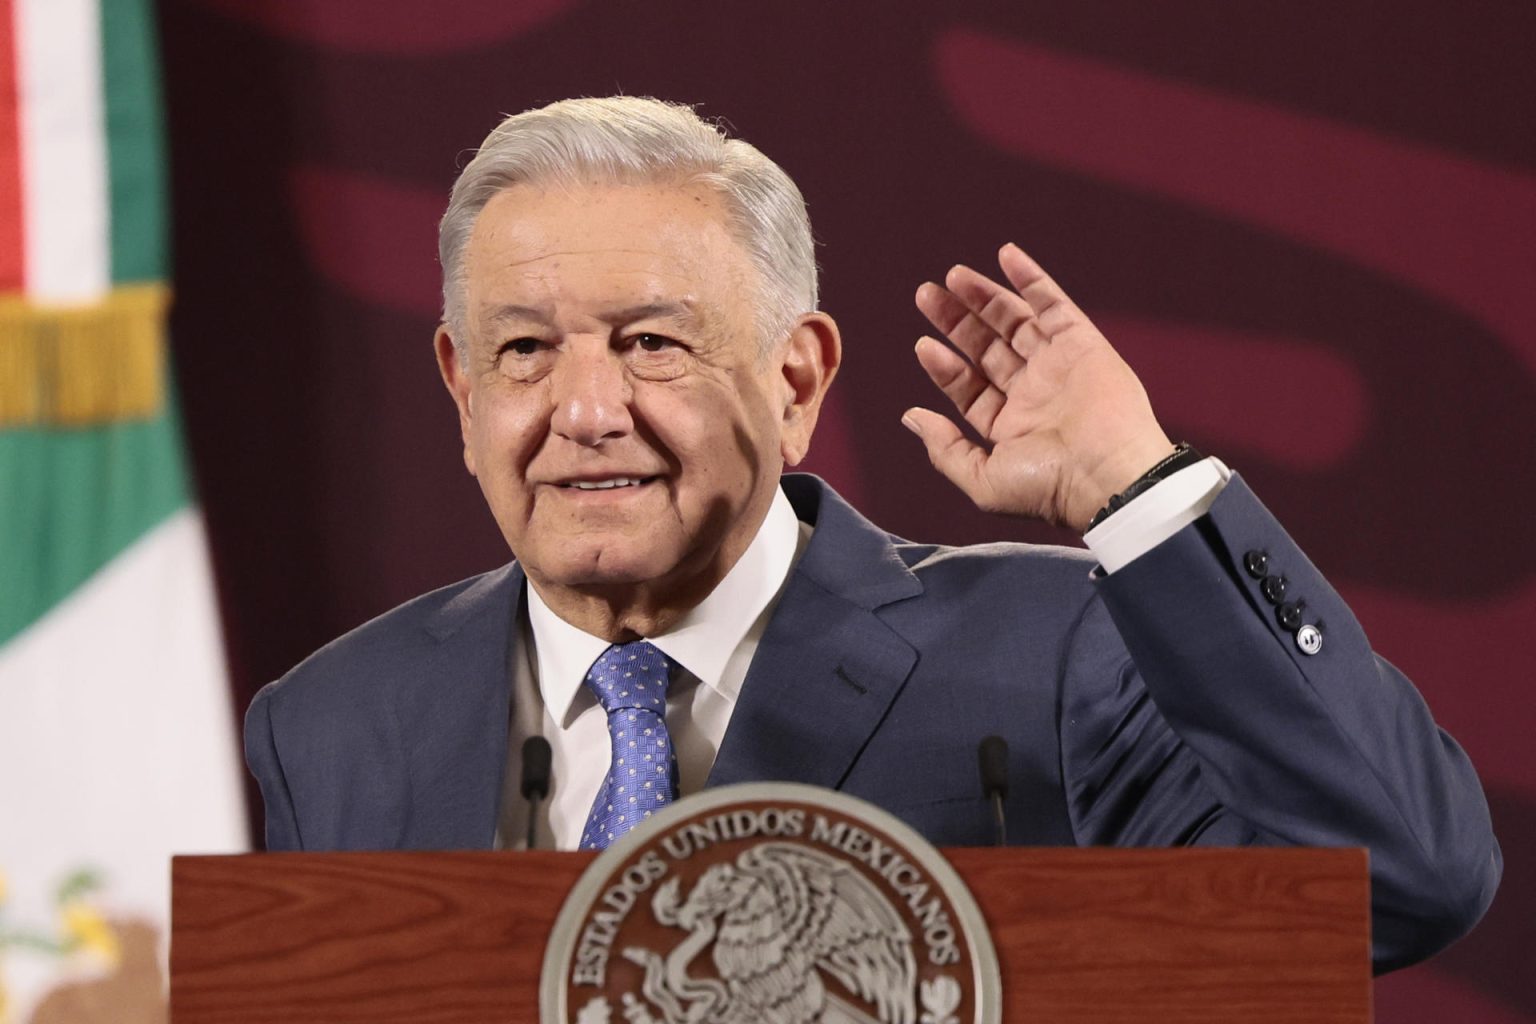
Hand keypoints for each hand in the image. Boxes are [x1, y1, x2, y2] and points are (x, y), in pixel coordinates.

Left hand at [904, 243, 1173, 532]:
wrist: (1108, 475)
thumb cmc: (1048, 486)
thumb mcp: (982, 480)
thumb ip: (944, 449)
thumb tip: (911, 418)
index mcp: (1011, 427)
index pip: (969, 387)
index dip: (944, 366)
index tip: (923, 345)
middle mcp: (1034, 394)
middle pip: (987, 348)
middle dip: (957, 321)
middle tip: (925, 294)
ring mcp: (1058, 367)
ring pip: (1015, 322)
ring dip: (984, 296)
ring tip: (952, 276)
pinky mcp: (1083, 345)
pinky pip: (1054, 304)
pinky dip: (1031, 279)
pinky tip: (1006, 256)